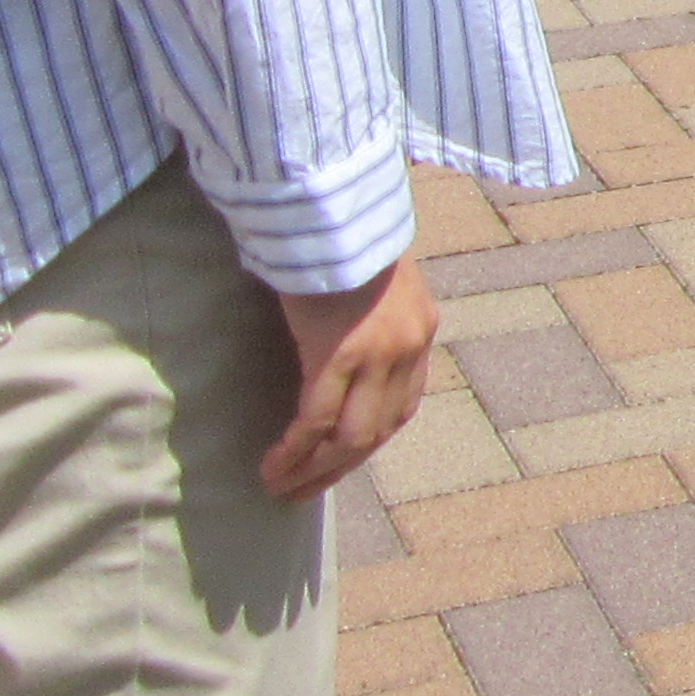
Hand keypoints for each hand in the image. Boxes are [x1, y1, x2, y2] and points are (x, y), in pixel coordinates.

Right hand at [264, 254, 436, 499]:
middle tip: (301, 493)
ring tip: (280, 487)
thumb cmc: (336, 234)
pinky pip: (318, 418)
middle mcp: (409, 347)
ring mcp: (379, 353)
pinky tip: (273, 465)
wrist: (330, 202)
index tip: (337, 464)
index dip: (367, 443)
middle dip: (338, 468)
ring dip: (314, 470)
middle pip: (378, 430)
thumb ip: (367, 317)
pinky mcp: (342, 352)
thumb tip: (338, 347)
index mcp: (421, 329)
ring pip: (350, 436)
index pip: (401, 407)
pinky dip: (296, 448)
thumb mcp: (369, 279)